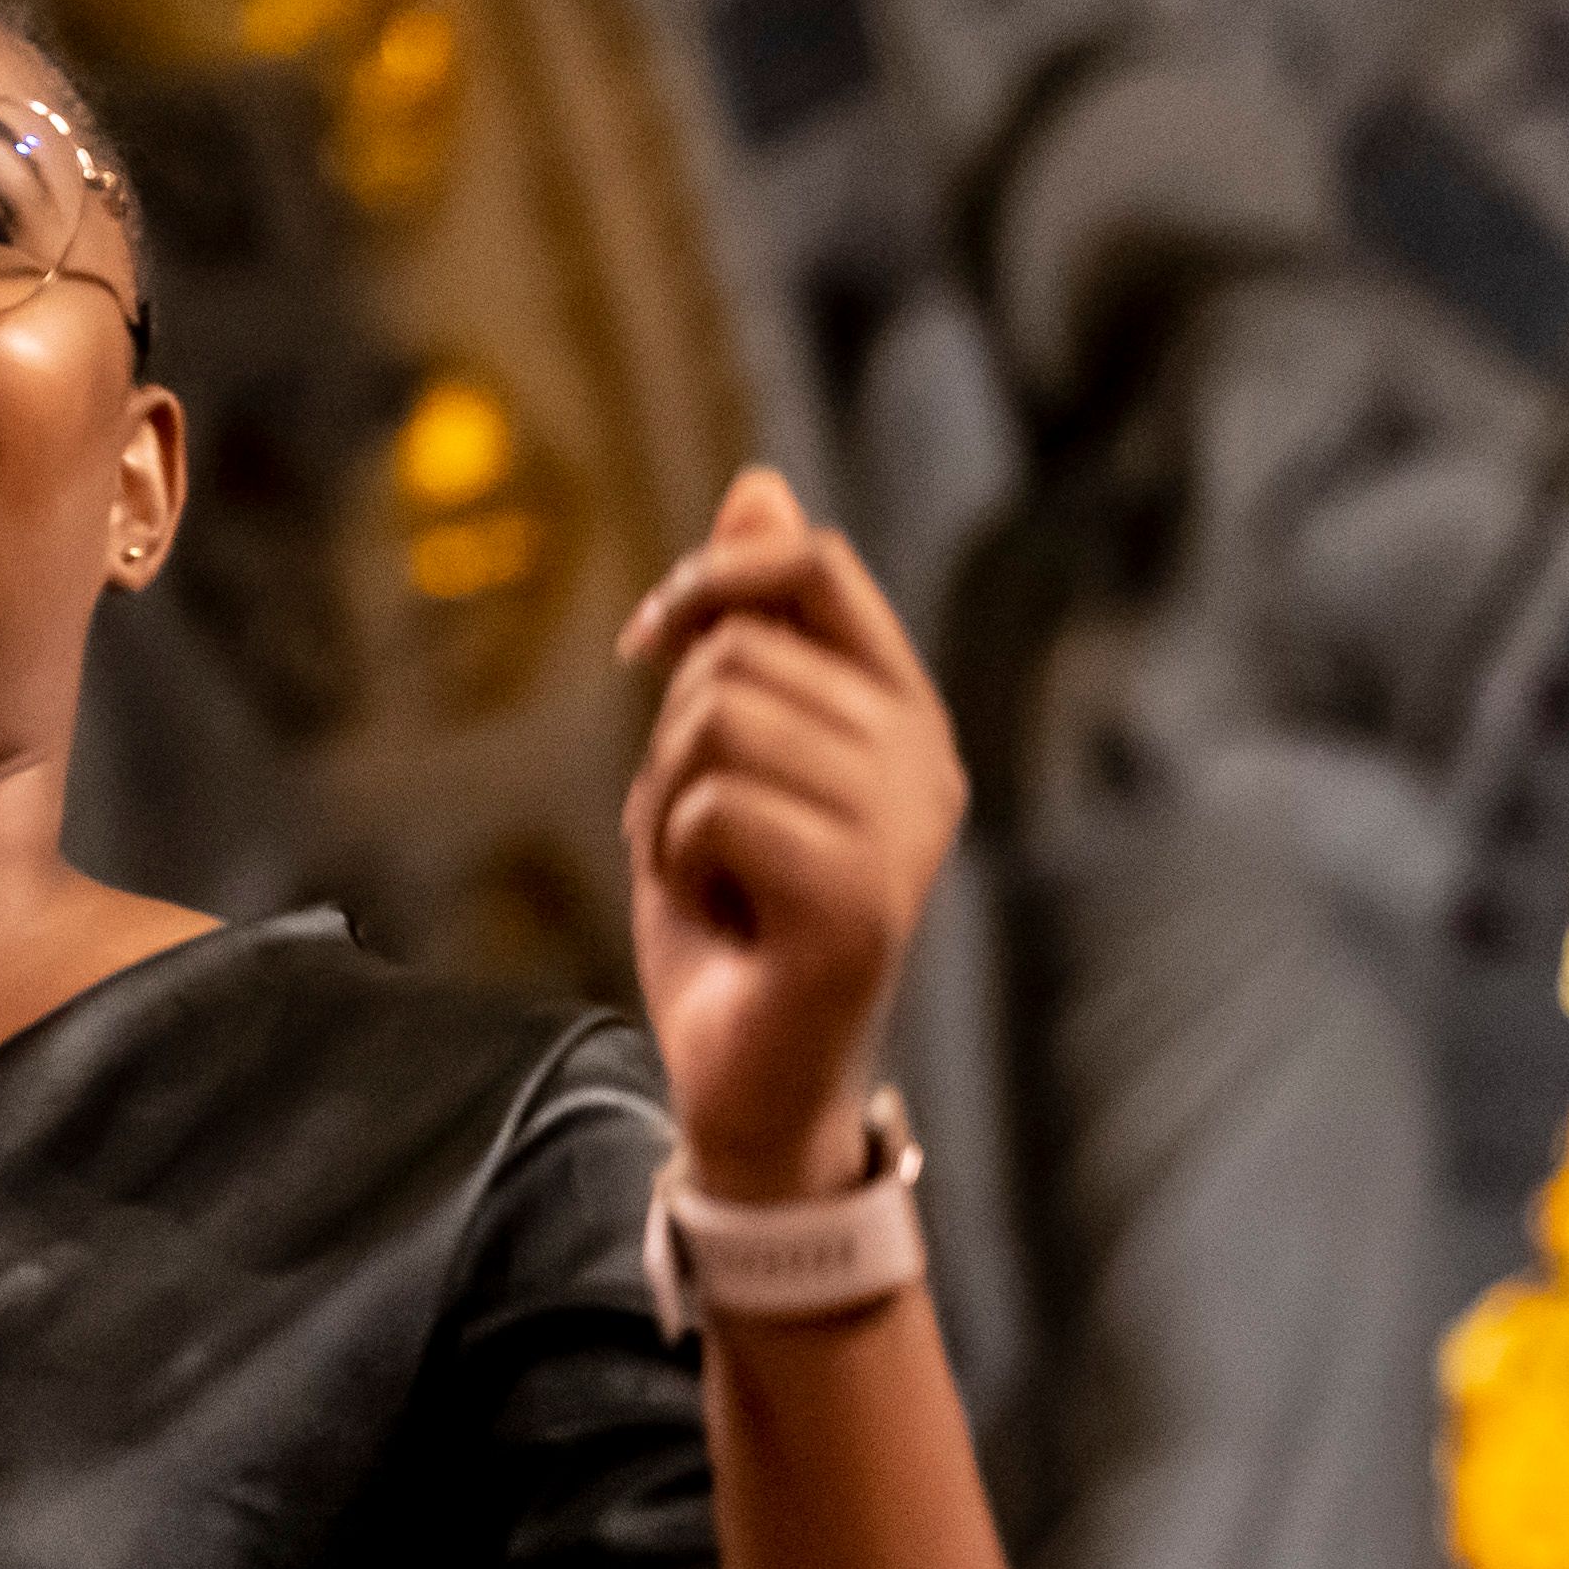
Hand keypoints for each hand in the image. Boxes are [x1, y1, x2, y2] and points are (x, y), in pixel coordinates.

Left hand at [618, 465, 963, 1197]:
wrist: (749, 1082)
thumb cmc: (734, 921)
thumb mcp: (723, 752)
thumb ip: (749, 629)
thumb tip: (760, 486)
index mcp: (902, 711)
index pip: (817, 565)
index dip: (713, 578)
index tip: (645, 642)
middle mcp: (924, 759)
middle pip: (739, 651)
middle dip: (670, 738)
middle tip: (698, 834)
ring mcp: (902, 831)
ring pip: (719, 721)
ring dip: (668, 801)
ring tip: (711, 874)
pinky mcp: (863, 901)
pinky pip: (715, 807)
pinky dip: (677, 861)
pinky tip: (722, 916)